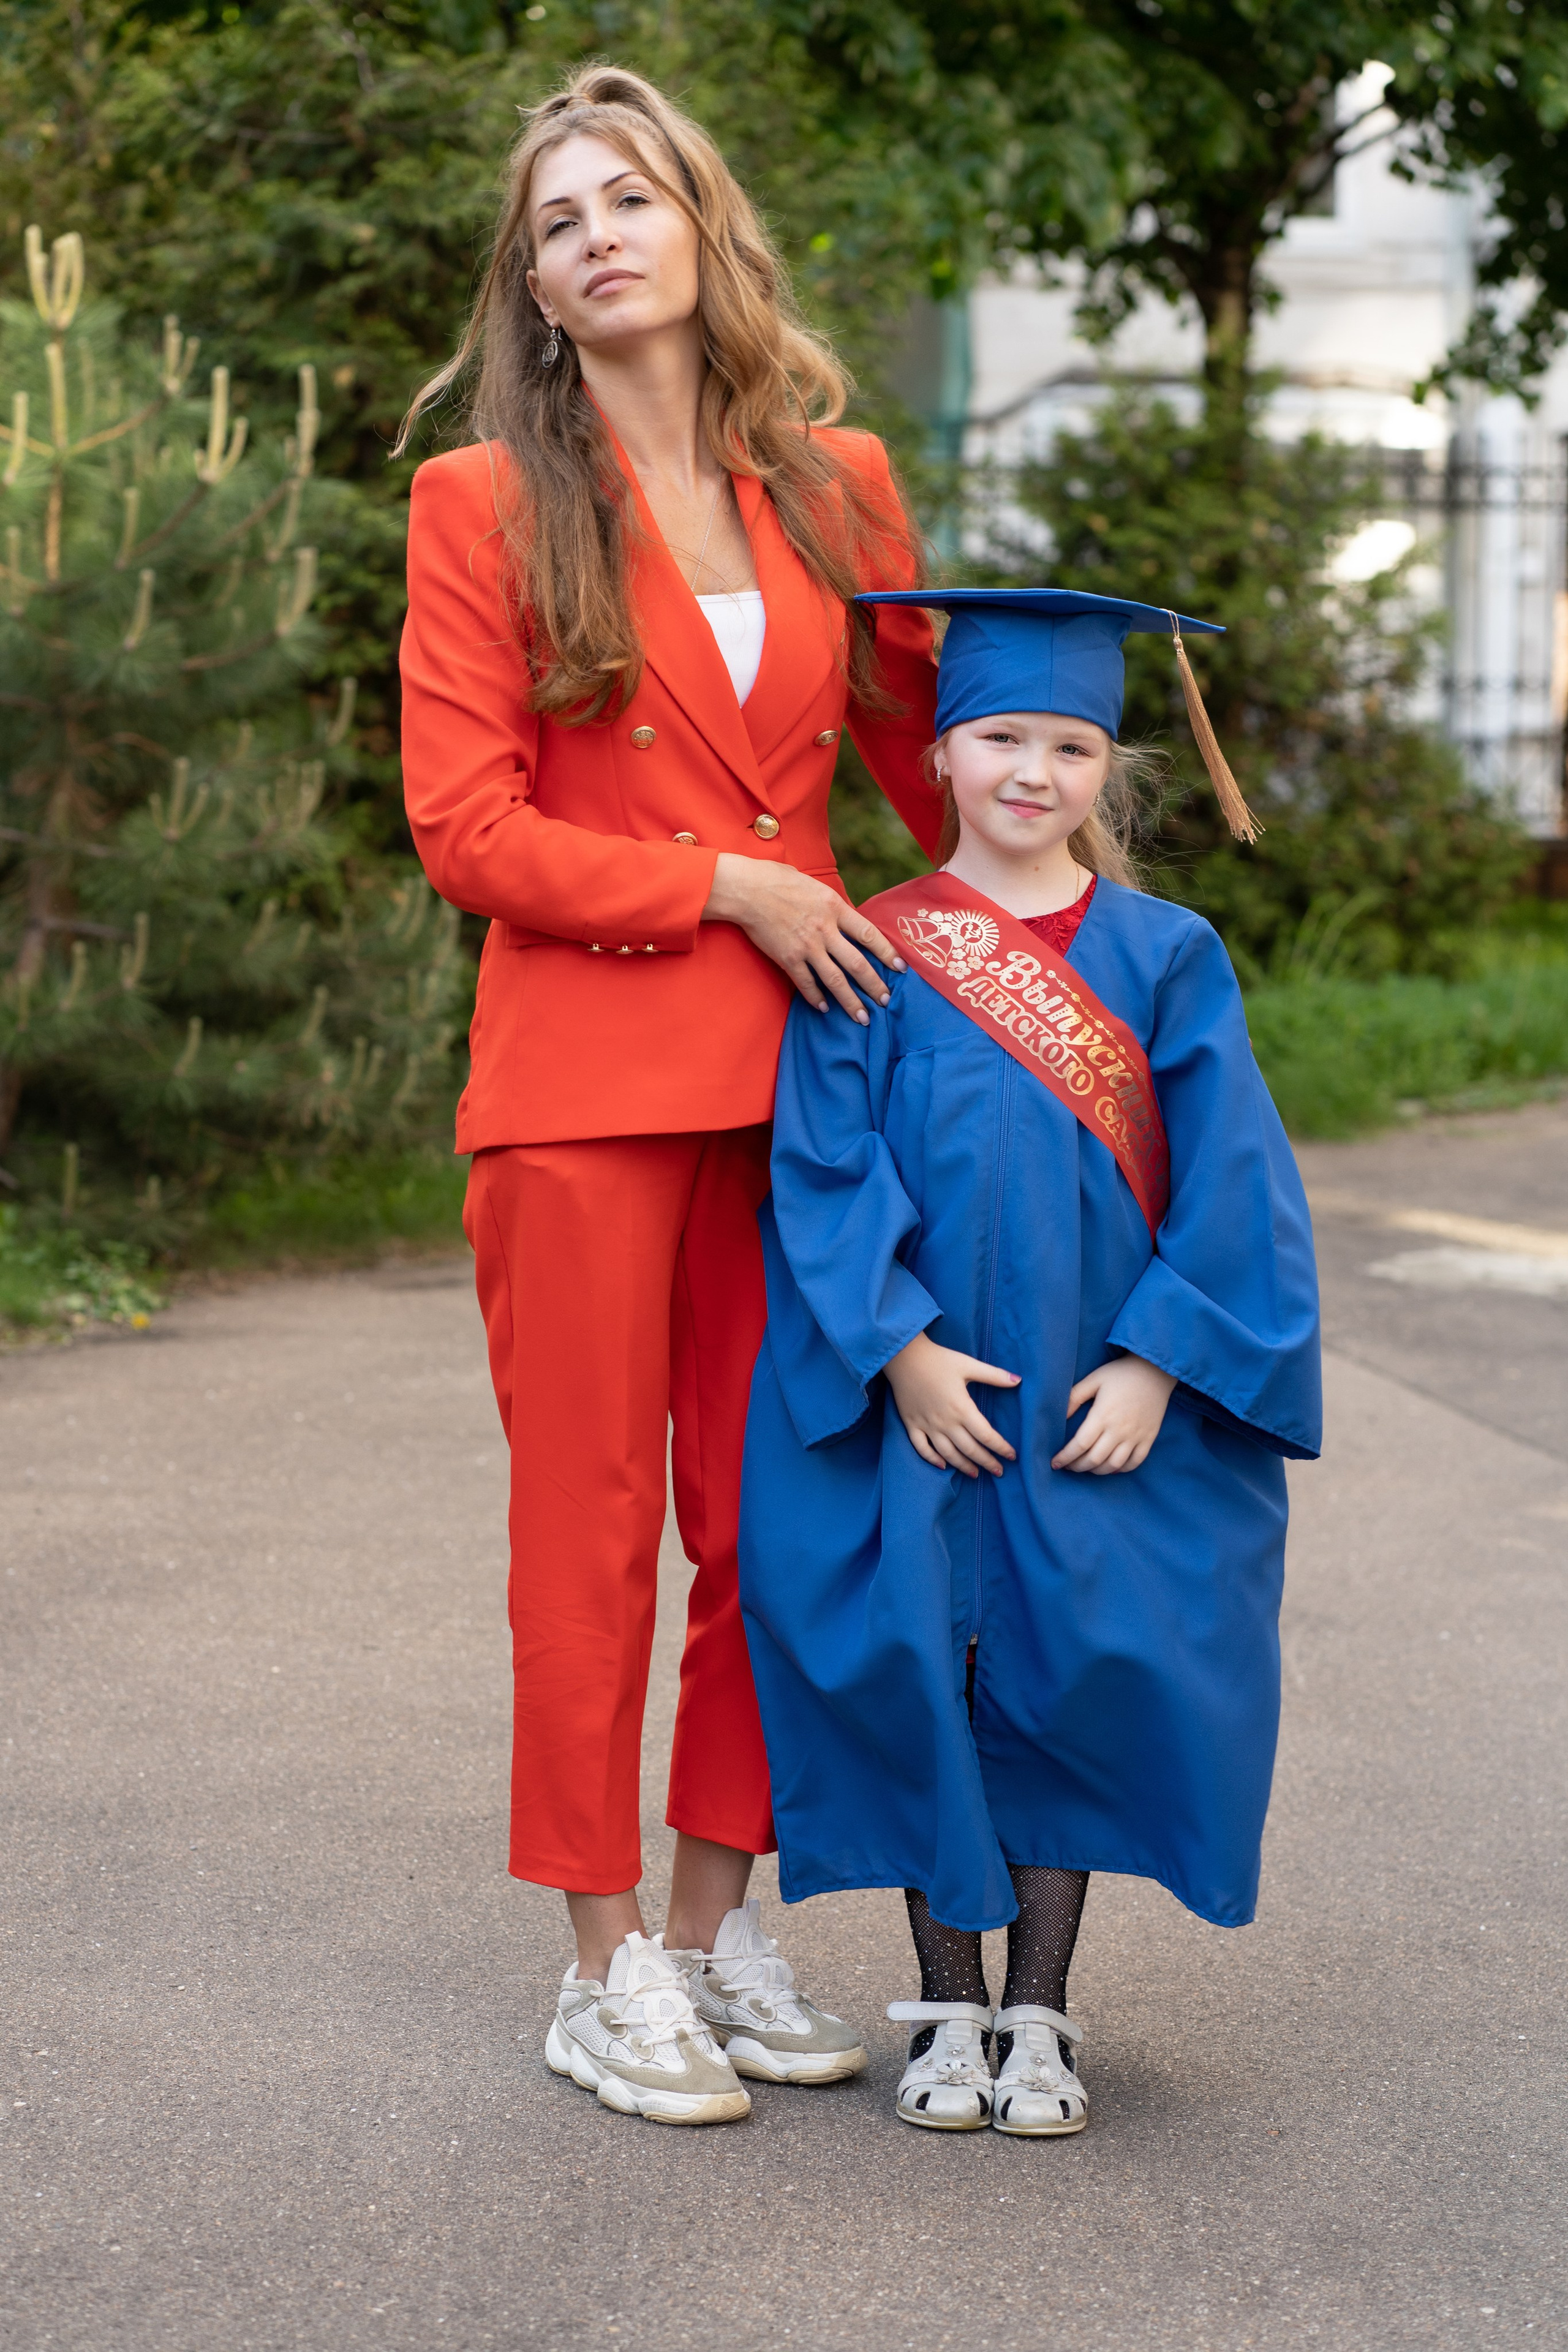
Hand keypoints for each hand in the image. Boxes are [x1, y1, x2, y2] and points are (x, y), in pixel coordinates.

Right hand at [703, 854, 905, 1024]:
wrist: (747, 889)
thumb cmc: (778, 880)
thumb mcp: (816, 886)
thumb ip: (833, 905)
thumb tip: (847, 917)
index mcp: (835, 907)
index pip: (869, 934)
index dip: (888, 953)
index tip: (900, 968)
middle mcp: (825, 930)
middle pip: (857, 964)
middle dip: (875, 985)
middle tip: (886, 1001)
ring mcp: (806, 946)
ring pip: (835, 980)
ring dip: (851, 1001)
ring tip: (862, 1017)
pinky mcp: (787, 958)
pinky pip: (806, 983)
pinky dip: (816, 998)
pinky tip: (824, 1008)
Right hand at [884, 1330, 1019, 1477]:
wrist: (903, 1356)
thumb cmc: (938, 1359)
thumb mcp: (968, 1364)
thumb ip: (994, 1375)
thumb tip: (1018, 1380)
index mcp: (962, 1408)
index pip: (986, 1435)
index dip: (1001, 1447)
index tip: (1012, 1456)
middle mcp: (945, 1422)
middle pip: (970, 1449)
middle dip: (987, 1462)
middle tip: (999, 1471)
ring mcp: (927, 1425)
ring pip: (948, 1453)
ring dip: (963, 1466)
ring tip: (975, 1474)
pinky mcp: (911, 1424)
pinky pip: (922, 1448)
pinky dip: (932, 1459)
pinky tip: (943, 1466)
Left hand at [1052, 1354, 1175, 1475]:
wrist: (1156, 1371)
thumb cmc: (1121, 1374)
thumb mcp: (1093, 1379)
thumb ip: (1074, 1397)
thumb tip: (1060, 1417)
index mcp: (1102, 1415)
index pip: (1080, 1445)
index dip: (1065, 1457)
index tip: (1055, 1463)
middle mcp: (1119, 1430)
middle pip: (1094, 1459)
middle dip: (1078, 1467)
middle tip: (1069, 1467)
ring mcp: (1135, 1436)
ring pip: (1114, 1465)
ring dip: (1097, 1471)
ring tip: (1087, 1468)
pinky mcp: (1149, 1438)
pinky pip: (1135, 1462)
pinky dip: (1122, 1469)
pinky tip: (1111, 1468)